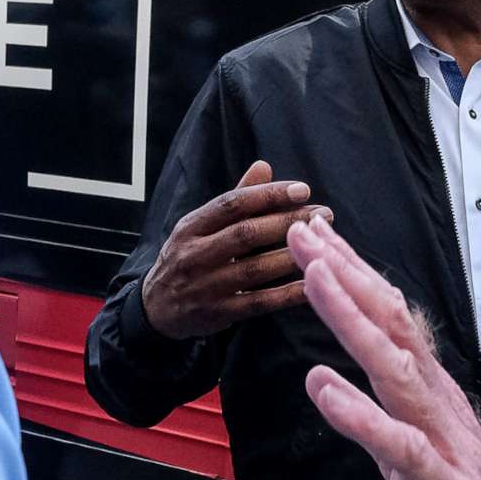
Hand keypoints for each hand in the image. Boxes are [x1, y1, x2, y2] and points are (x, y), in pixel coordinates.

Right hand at [141, 161, 330, 340]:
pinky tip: (310, 284)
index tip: (302, 190)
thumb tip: (264, 166)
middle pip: (246, 234)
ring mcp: (206, 286)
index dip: (268, 195)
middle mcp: (194, 254)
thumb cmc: (187, 257)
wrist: (156, 308)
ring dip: (292, 255)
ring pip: (254, 269)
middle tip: (324, 214)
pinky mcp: (218, 313)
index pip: (231, 203)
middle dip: (289, 222)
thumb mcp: (200, 225)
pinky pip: (258, 303)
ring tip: (323, 243)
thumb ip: (236, 198)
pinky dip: (286, 294)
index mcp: (191, 226)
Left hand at [288, 216, 480, 479]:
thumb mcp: (412, 444)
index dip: (351, 274)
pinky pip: (398, 445)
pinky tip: (324, 388)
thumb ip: (374, 407)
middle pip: (391, 325)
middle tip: (303, 232)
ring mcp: (441, 439)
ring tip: (316, 281)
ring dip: (352, 320)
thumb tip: (323, 373)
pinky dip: (361, 415)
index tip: (313, 238)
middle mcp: (436, 401)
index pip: (389, 319)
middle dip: (345, 275)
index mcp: (430, 390)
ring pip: (394, 368)